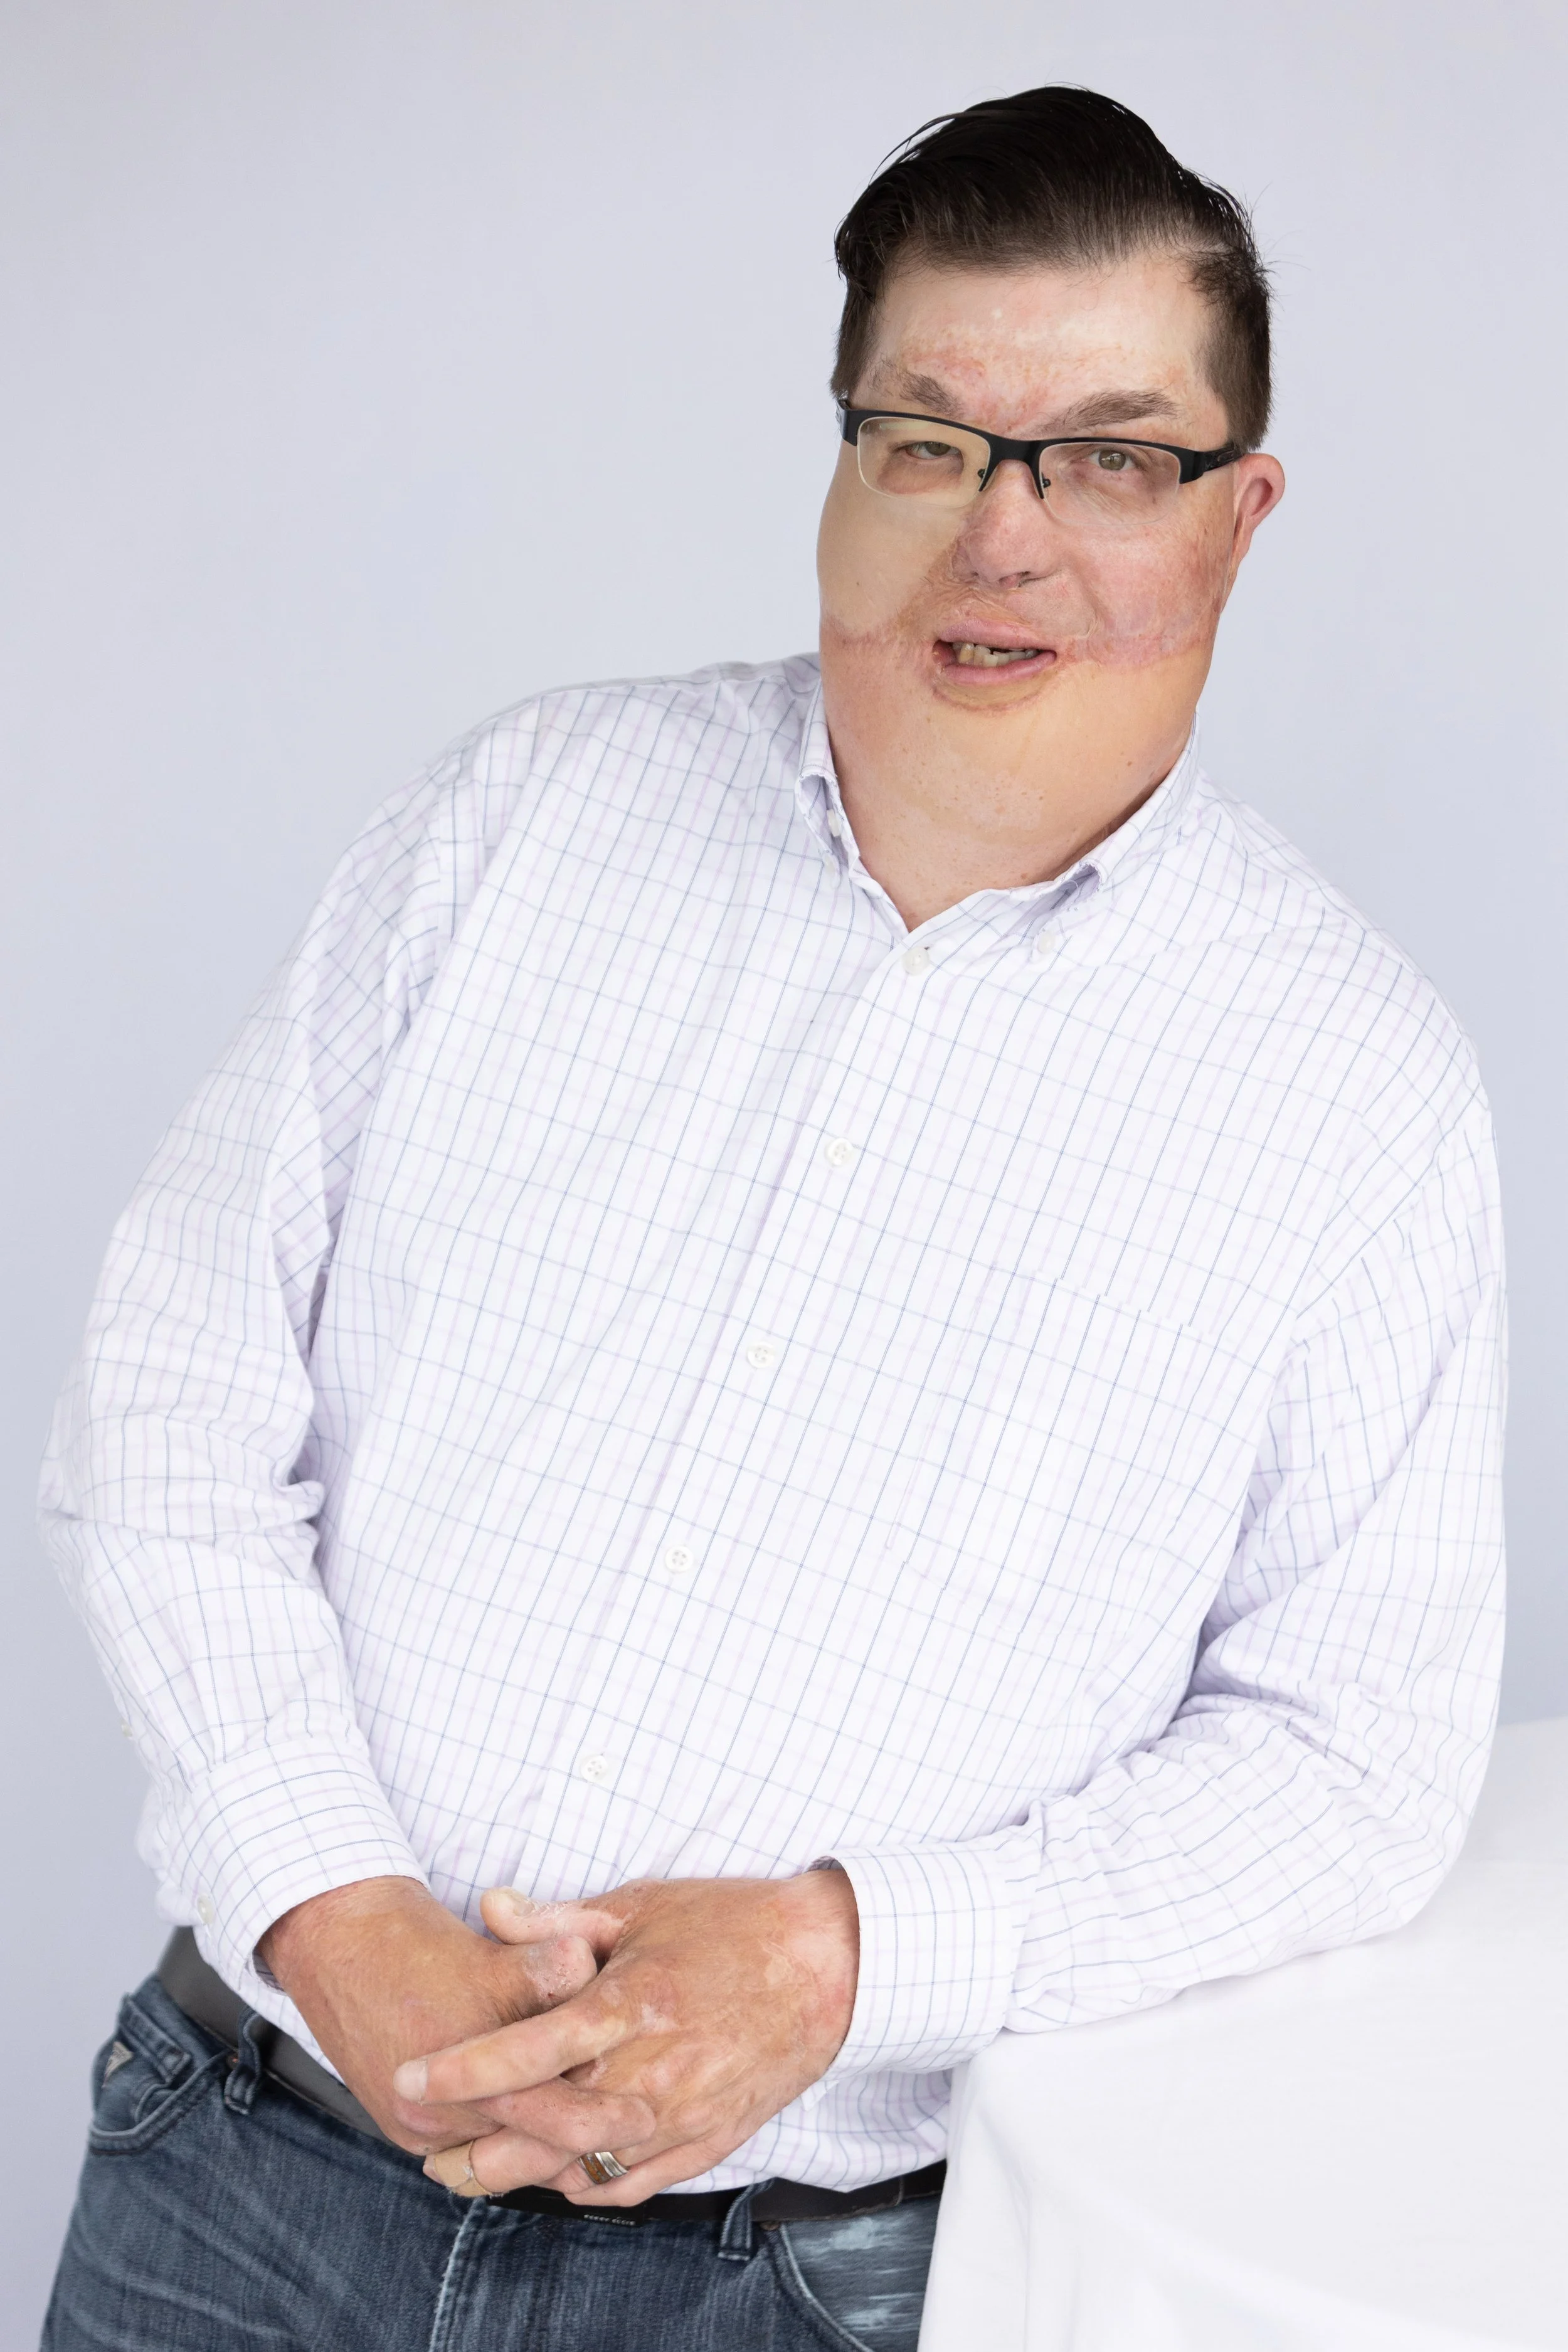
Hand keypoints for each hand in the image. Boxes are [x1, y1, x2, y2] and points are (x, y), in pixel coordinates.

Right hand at [258, 1875, 654, 2171]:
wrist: (338, 1946)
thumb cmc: (422, 1941)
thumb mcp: (493, 1946)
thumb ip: (548, 1962)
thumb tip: (588, 1963)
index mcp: (468, 2062)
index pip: (555, 2111)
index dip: (607, 2114)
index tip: (651, 2110)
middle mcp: (440, 2107)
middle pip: (532, 2145)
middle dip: (587, 2142)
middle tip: (640, 2133)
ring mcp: (417, 2124)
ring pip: (500, 2157)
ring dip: (546, 2149)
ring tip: (599, 2142)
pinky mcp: (404, 2129)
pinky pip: (467, 2156)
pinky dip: (506, 2149)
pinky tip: (544, 2139)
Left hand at [397, 1870, 859, 2204]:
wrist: (827, 1966)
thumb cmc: (732, 1924)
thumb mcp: (642, 1905)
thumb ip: (559, 1919)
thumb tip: (489, 1904)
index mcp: (637, 2005)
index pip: (532, 2050)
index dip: (464, 2069)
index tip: (410, 2075)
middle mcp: (656, 2073)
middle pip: (545, 2131)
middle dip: (476, 2146)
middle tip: (424, 2146)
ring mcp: (684, 2116)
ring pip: (583, 2168)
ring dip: (520, 2175)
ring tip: (468, 2172)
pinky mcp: (707, 2140)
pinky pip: (631, 2183)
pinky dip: (582, 2186)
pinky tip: (552, 2177)